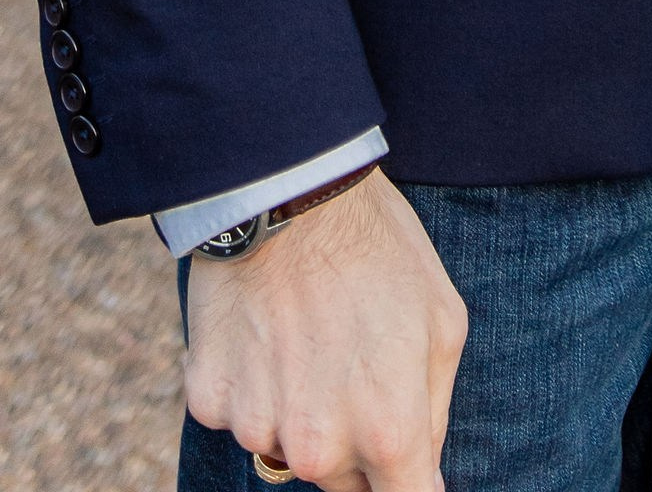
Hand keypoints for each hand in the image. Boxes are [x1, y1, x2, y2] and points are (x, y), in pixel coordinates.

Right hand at [181, 171, 465, 491]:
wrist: (286, 190)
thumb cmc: (377, 247)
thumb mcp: (442, 319)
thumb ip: (434, 412)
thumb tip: (424, 477)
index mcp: (386, 432)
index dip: (407, 481)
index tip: (400, 460)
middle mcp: (319, 448)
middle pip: (341, 480)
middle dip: (353, 441)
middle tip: (352, 360)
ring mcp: (258, 428)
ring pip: (286, 447)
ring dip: (298, 410)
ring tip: (307, 332)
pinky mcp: (209, 403)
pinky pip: (240, 414)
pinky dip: (251, 385)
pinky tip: (265, 327)